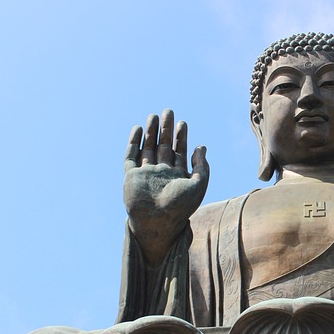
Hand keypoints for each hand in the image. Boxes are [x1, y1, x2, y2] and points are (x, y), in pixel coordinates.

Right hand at [124, 109, 208, 264]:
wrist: (157, 222)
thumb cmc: (180, 207)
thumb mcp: (199, 185)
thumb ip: (202, 166)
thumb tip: (202, 146)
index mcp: (178, 177)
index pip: (179, 152)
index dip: (181, 137)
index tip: (183, 123)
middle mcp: (161, 174)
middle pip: (163, 147)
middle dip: (166, 130)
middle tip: (169, 111)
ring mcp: (146, 175)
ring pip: (148, 148)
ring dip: (151, 132)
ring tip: (154, 115)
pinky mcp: (131, 177)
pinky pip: (131, 157)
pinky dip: (134, 143)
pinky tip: (138, 129)